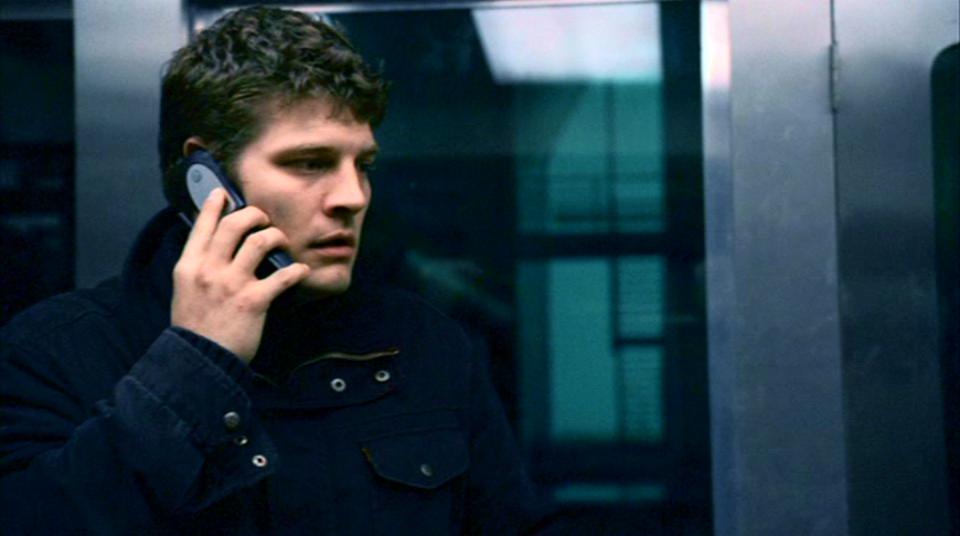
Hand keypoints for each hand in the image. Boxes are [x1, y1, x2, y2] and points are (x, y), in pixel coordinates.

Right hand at [171, 189, 309, 362]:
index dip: (214, 205)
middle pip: (235, 224)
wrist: (199, 361)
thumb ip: (197, 268)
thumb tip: (212, 247)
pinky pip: (283, 276)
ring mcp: (231, 284)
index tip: (224, 193)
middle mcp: (209, 270)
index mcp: (188, 266)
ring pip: (260, 241)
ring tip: (282, 243)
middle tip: (264, 221)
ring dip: (277, 237)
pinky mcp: (254, 301)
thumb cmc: (195, 326)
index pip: (202, 226)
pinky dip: (296, 271)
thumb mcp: (185, 291)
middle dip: (255, 215)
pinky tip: (301, 271)